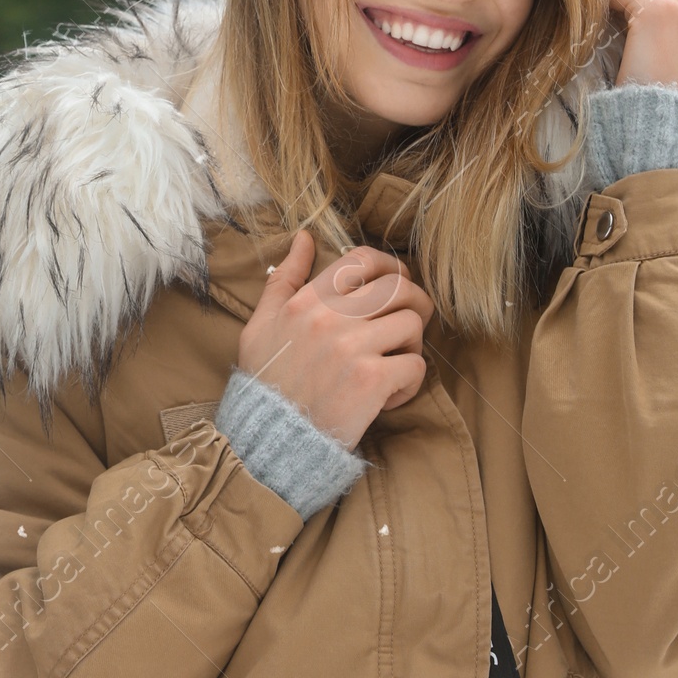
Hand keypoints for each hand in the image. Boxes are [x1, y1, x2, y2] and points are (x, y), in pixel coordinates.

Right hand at [237, 234, 434, 450]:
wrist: (268, 439)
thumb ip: (284, 279)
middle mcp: (331, 318)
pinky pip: (416, 366)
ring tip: (393, 364)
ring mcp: (353, 348)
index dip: (390, 266)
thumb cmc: (265, 381)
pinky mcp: (371, 381)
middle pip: (398, 287)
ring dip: (411, 346)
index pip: (362, 260)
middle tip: (408, 325)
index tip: (396, 283)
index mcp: (307, 300)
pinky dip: (409, 383)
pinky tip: (388, 396)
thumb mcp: (262, 323)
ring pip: (411, 324)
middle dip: (414, 302)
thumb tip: (304, 239)